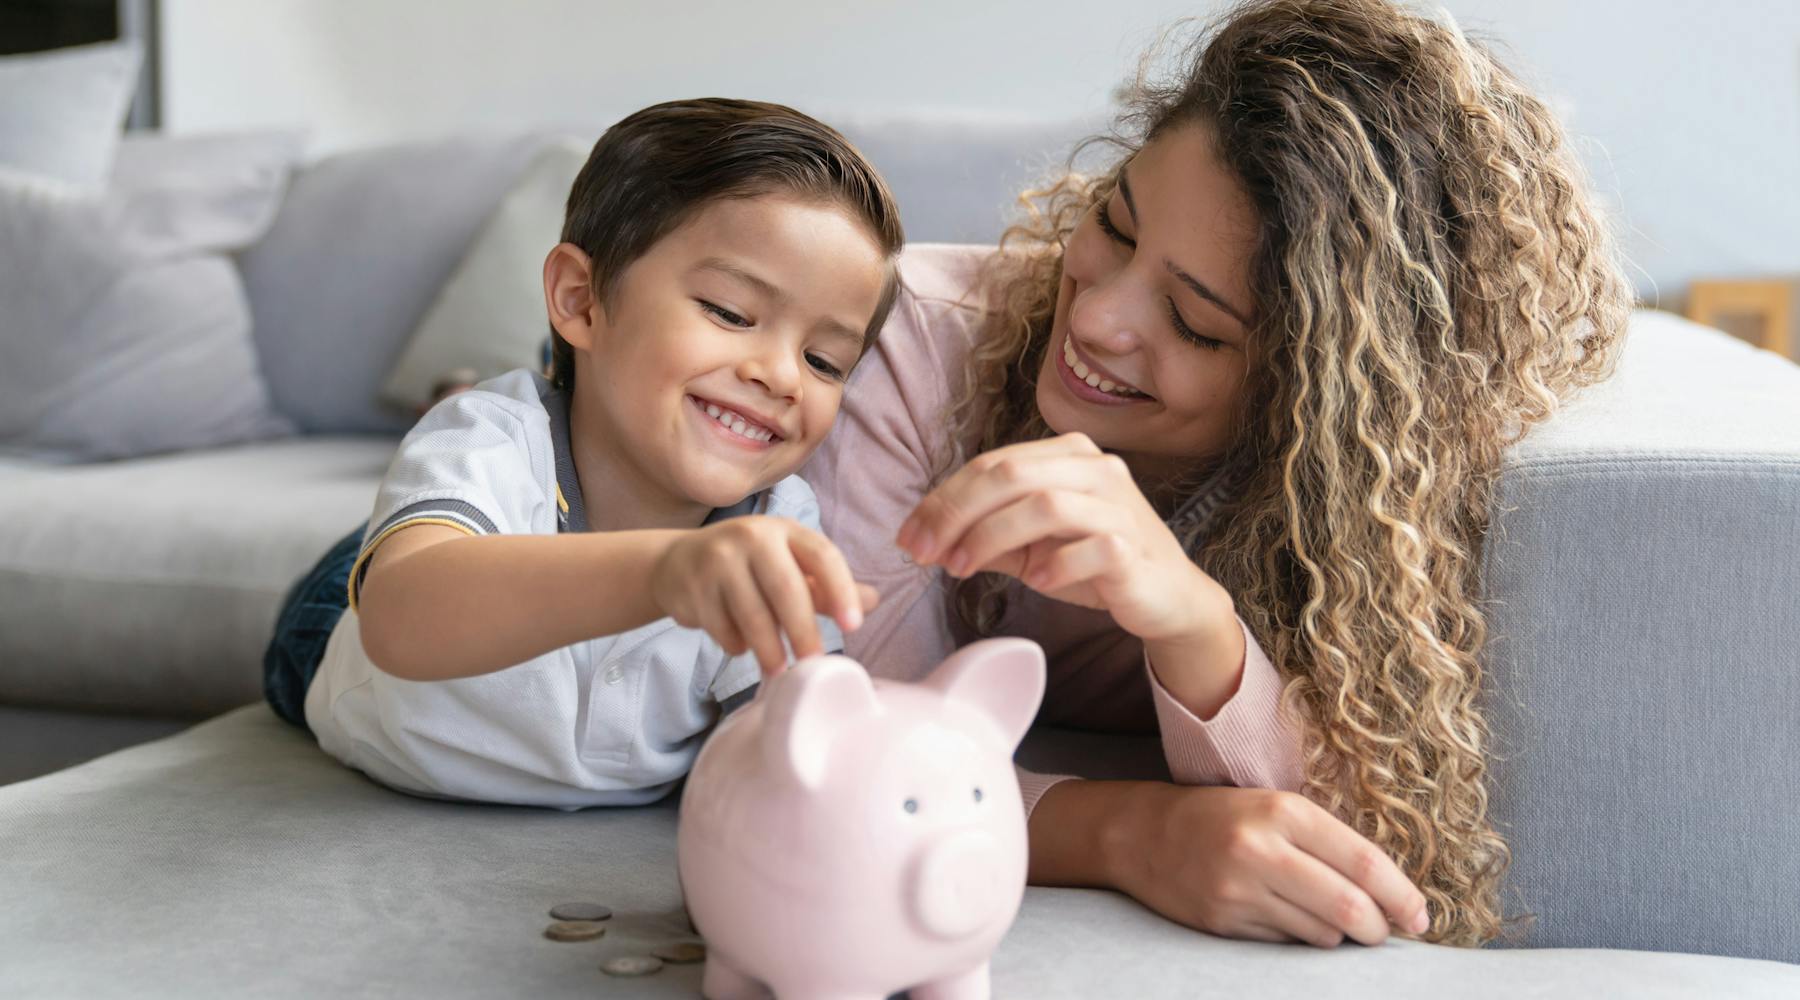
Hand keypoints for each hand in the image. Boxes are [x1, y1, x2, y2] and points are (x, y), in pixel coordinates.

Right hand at [651, 516, 879, 676]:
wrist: (676, 562)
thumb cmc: (747, 567)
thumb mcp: (787, 565)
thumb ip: (825, 586)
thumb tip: (873, 601)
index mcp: (784, 530)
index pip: (822, 556)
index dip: (841, 590)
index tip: (854, 625)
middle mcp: (751, 537)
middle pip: (786, 589)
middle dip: (803, 632)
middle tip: (813, 663)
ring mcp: (717, 559)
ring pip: (752, 614)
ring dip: (769, 650)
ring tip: (779, 671)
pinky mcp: (692, 586)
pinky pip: (722, 627)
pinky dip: (736, 645)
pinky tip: (740, 644)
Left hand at [896, 432, 1225, 645]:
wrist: (1166, 597)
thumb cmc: (1096, 564)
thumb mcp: (1032, 546)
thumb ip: (987, 535)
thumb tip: (927, 538)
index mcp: (1068, 456)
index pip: (992, 464)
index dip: (943, 499)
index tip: (908, 536)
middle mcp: (1096, 469)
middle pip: (1009, 473)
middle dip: (955, 513)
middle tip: (925, 552)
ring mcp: (1119, 505)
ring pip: (1044, 504)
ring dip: (991, 537)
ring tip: (962, 569)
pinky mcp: (1134, 546)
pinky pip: (1089, 547)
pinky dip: (1054, 564)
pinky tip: (1037, 582)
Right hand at [1112, 784, 1429, 947]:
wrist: (1142, 833)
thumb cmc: (1222, 816)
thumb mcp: (1275, 807)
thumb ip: (1327, 843)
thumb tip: (1387, 893)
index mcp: (1284, 812)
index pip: (1364, 863)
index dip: (1402, 897)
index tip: (1420, 916)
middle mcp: (1261, 850)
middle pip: (1349, 908)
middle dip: (1377, 929)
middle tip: (1384, 932)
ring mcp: (1239, 890)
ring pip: (1321, 934)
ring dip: (1339, 936)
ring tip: (1332, 921)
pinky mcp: (1222, 922)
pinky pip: (1285, 945)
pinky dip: (1300, 940)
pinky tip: (1289, 920)